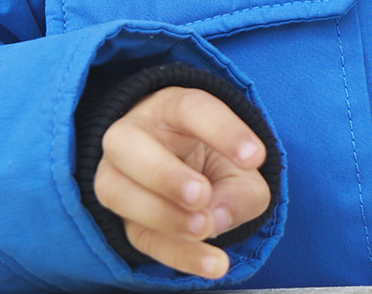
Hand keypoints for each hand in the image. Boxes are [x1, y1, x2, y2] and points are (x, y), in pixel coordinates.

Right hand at [94, 85, 270, 277]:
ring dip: (161, 214)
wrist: (189, 176)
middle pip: (128, 143)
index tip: (255, 157)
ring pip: (117, 190)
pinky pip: (138, 236)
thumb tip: (218, 218)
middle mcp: (133, 135)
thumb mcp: (241, 169)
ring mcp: (117, 175)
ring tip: (204, 227)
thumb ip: (240, 192)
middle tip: (202, 195)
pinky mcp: (122, 218)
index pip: (189, 108)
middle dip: (164, 174)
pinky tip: (211, 263)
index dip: (222, 130)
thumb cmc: (215, 160)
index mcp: (170, 108)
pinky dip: (176, 253)